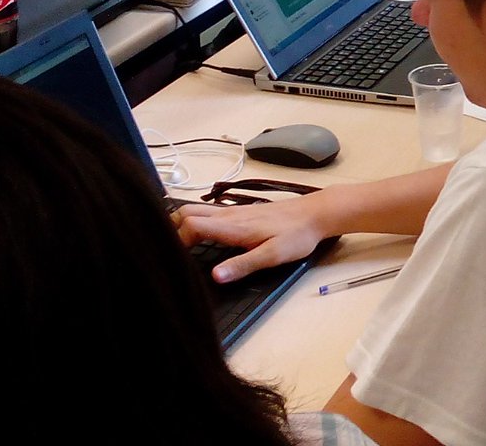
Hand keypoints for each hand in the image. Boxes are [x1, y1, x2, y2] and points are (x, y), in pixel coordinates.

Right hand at [174, 198, 326, 282]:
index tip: (173, 258)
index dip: (176, 240)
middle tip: (169, 251)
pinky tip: (200, 236)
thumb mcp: (272, 256)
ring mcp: (234, 211)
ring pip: (197, 210)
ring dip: (182, 223)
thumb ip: (242, 265)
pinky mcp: (241, 211)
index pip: (190, 224)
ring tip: (178, 245)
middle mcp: (229, 214)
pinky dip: (196, 221)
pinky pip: (209, 212)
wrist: (316, 213)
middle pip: (186, 212)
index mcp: (233, 226)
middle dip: (172, 228)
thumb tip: (215, 276)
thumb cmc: (296, 235)